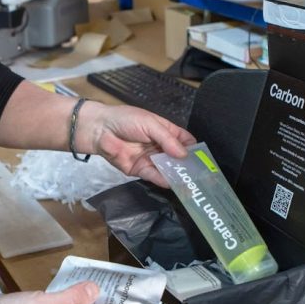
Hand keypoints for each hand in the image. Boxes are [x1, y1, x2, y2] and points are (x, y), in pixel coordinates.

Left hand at [77, 102, 195, 187]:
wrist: (100, 130)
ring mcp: (150, 158)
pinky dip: (163, 179)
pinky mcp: (139, 170)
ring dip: (177, 175)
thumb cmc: (126, 120)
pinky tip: (172, 183)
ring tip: (190, 183)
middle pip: (178, 157)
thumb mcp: (150, 124)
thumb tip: (184, 154)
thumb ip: (167, 139)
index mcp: (164, 131)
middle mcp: (160, 146)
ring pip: (167, 168)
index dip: (194, 149)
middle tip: (201, 175)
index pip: (184, 141)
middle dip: (188, 165)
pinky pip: (154, 176)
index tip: (204, 159)